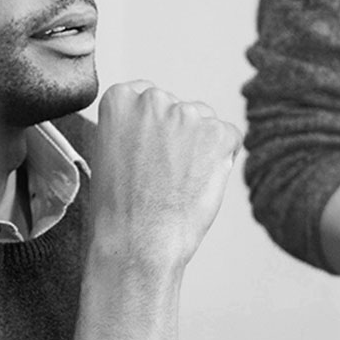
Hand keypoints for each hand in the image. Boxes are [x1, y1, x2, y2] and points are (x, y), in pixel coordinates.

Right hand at [87, 79, 243, 274]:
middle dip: (178, 135)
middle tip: (165, 173)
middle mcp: (153, 99)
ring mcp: (187, 113)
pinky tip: (200, 182)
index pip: (148, 97)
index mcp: (120, 98)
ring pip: (205, 122)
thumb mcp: (109, 151)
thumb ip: (133, 126)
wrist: (136, 242)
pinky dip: (222, 159)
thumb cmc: (120, 208)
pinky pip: (230, 138)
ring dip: (201, 146)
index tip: (148, 152)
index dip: (152, 130)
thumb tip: (161, 123)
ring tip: (181, 182)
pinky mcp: (217, 133)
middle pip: (179, 108)